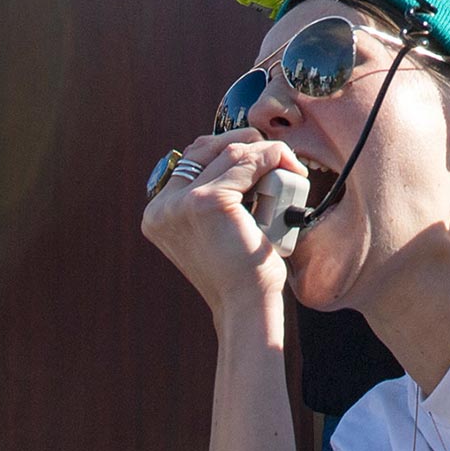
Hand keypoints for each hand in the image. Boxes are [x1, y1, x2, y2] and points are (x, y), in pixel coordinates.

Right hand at [142, 131, 303, 319]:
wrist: (246, 305)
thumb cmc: (239, 271)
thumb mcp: (215, 230)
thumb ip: (211, 198)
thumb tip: (239, 155)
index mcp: (158, 213)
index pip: (191, 160)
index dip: (226, 149)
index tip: (258, 155)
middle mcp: (162, 207)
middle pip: (206, 148)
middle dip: (245, 145)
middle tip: (277, 155)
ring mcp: (181, 203)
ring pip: (230, 152)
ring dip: (265, 153)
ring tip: (289, 169)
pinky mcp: (208, 201)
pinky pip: (248, 162)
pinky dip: (273, 158)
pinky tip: (291, 168)